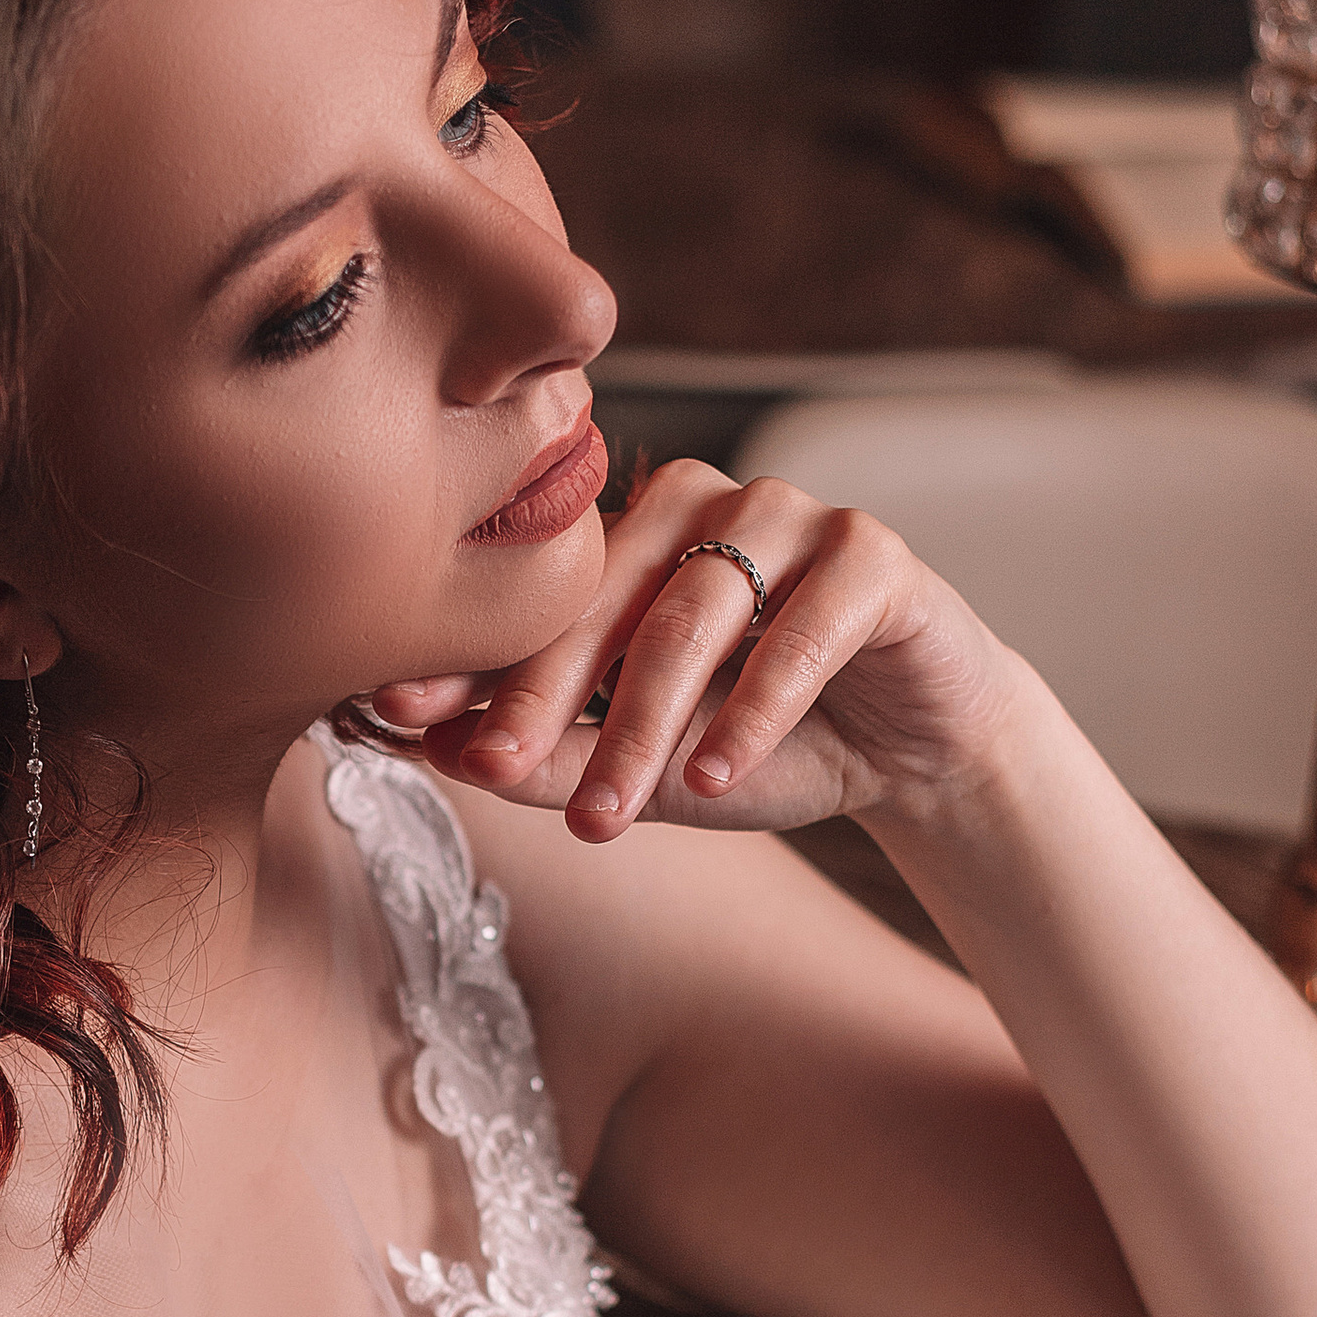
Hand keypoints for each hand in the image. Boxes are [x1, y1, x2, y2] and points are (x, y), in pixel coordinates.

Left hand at [375, 458, 1020, 841]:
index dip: (477, 656)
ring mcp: (790, 515)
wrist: (914, 750)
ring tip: (611, 812)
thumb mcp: (648, 768)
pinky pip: (803, 623)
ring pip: (696, 610)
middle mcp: (702, 504)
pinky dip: (756, 704)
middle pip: (607, 596)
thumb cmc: (766, 745)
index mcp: (632, 537)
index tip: (402, 714)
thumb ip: (553, 757)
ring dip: (647, 719)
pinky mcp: (873, 553)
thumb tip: (432, 751)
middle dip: (547, 694)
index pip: (544, 594)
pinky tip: (715, 776)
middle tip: (498, 769)